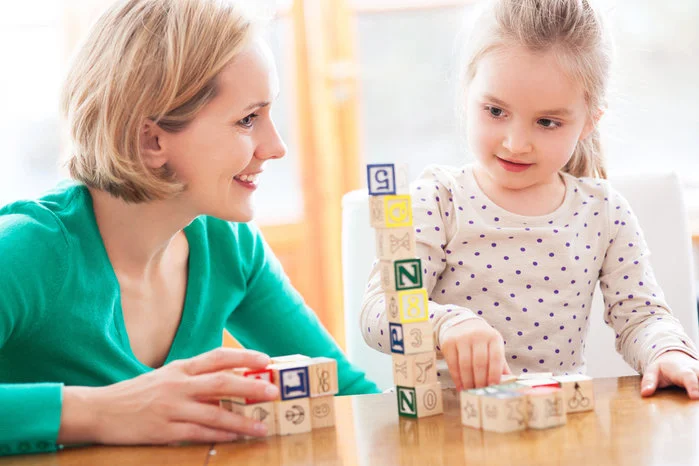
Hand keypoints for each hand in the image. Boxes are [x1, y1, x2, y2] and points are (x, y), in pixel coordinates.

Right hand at [58, 348, 279, 445]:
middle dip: (251, 387)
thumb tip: (228, 382)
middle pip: (221, 382)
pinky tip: (236, 437)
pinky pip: (198, 433)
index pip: (217, 356)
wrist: (99, 410)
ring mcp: (171, 408)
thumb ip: (193, 378)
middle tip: (274, 391)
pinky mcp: (164, 430)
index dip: (243, 356)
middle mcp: (178, 384)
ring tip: (263, 426)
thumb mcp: (166, 377)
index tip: (265, 359)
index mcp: (180, 368)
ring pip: (215, 413)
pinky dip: (220, 436)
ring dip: (242, 421)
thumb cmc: (136, 393)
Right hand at [441, 318, 510, 390]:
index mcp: (493, 337)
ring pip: (465, 364)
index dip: (494, 374)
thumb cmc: (481, 342)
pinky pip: (453, 364)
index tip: (493, 387)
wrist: (461, 324)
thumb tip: (509, 386)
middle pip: (479, 362)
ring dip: (468, 381)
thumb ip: (500, 365)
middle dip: (480, 381)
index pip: (495, 357)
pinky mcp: (449, 343)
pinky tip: (460, 387)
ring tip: (470, 392)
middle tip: (481, 393)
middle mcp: (478, 335)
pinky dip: (457, 378)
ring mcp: (462, 338)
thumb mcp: (493, 347)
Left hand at [641, 350, 698, 399]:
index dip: (693, 386)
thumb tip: (645, 393)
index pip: (688, 377)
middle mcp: (698, 371)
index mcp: (682, 370)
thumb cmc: (663, 369)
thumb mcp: (653, 371)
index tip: (695, 396)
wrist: (675, 359)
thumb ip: (649, 381)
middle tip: (698, 398)